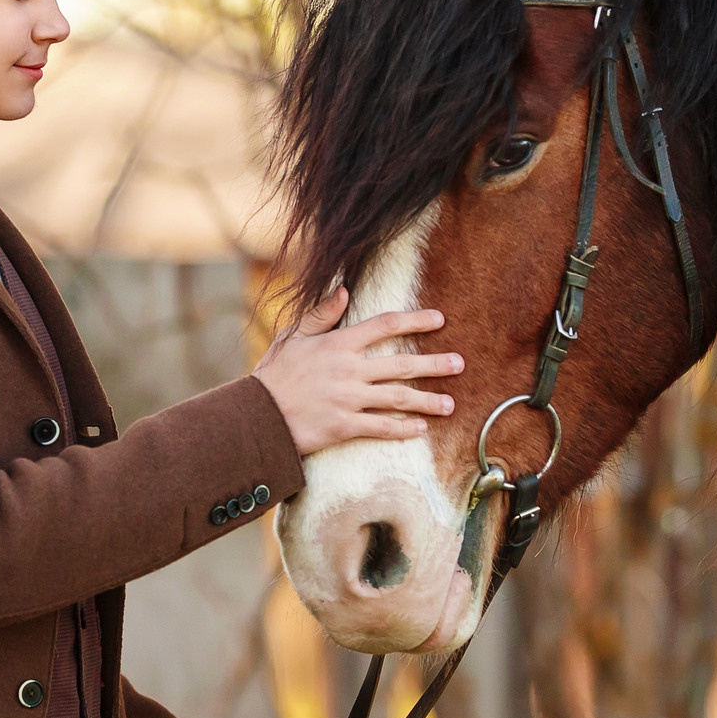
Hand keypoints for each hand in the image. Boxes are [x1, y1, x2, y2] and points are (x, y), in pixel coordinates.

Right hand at [252, 288, 463, 455]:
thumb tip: (344, 289)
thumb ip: (321, 314)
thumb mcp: (292, 336)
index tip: (439, 319)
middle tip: (460, 364)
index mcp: (338, 344)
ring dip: (427, 400)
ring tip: (450, 404)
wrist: (256, 415)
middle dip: (434, 364)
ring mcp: (348, 399)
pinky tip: (421, 428)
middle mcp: (348, 370)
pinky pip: (381, 427)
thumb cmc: (274, 374)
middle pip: (401, 365)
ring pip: (398, 398)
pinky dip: (403, 428)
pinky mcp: (344, 426)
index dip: (415, 320)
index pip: (384, 325)